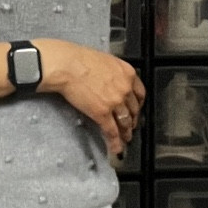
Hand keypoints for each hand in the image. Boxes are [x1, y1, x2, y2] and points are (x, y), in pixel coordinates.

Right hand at [34, 39, 144, 158]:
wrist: (67, 65)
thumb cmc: (80, 59)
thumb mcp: (106, 60)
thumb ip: (114, 73)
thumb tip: (112, 81)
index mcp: (128, 73)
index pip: (140, 93)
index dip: (138, 105)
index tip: (136, 109)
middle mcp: (125, 89)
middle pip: (134, 110)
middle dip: (133, 120)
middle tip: (131, 126)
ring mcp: (115, 102)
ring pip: (125, 122)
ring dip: (126, 133)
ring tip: (125, 139)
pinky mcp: (102, 113)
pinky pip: (112, 131)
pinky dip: (115, 143)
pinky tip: (116, 148)